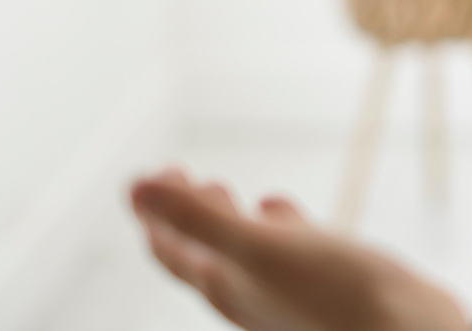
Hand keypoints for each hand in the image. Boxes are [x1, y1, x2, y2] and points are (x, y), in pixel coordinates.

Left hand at [130, 168, 471, 330]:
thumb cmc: (335, 296)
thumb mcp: (259, 247)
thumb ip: (198, 218)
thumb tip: (135, 187)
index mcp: (226, 287)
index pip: (172, 251)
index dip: (154, 214)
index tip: (148, 176)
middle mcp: (251, 296)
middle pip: (204, 255)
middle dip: (189, 215)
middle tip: (183, 176)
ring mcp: (290, 295)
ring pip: (248, 255)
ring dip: (233, 223)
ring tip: (232, 193)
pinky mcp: (328, 288)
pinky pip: (290, 255)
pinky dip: (280, 228)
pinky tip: (287, 213)